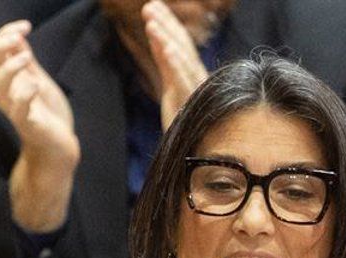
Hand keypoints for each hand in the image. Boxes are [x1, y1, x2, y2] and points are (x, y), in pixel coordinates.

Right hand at [0, 19, 79, 230]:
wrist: (60, 147)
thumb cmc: (48, 114)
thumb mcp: (37, 80)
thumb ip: (25, 62)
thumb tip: (16, 37)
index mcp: (6, 84)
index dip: (1, 36)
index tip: (25, 26)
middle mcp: (6, 97)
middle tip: (19, 37)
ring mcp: (15, 112)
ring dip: (8, 70)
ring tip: (27, 58)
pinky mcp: (29, 127)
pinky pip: (18, 112)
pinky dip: (24, 96)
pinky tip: (36, 85)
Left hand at [144, 1, 208, 129]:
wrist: (195, 155)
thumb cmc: (186, 123)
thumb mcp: (171, 87)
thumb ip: (166, 64)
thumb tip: (159, 42)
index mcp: (190, 73)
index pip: (179, 43)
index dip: (167, 23)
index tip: (153, 6)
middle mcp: (195, 77)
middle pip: (181, 45)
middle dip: (166, 24)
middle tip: (150, 6)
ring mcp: (194, 89)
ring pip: (181, 58)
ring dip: (166, 38)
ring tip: (151, 22)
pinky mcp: (190, 102)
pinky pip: (183, 79)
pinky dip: (175, 62)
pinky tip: (167, 47)